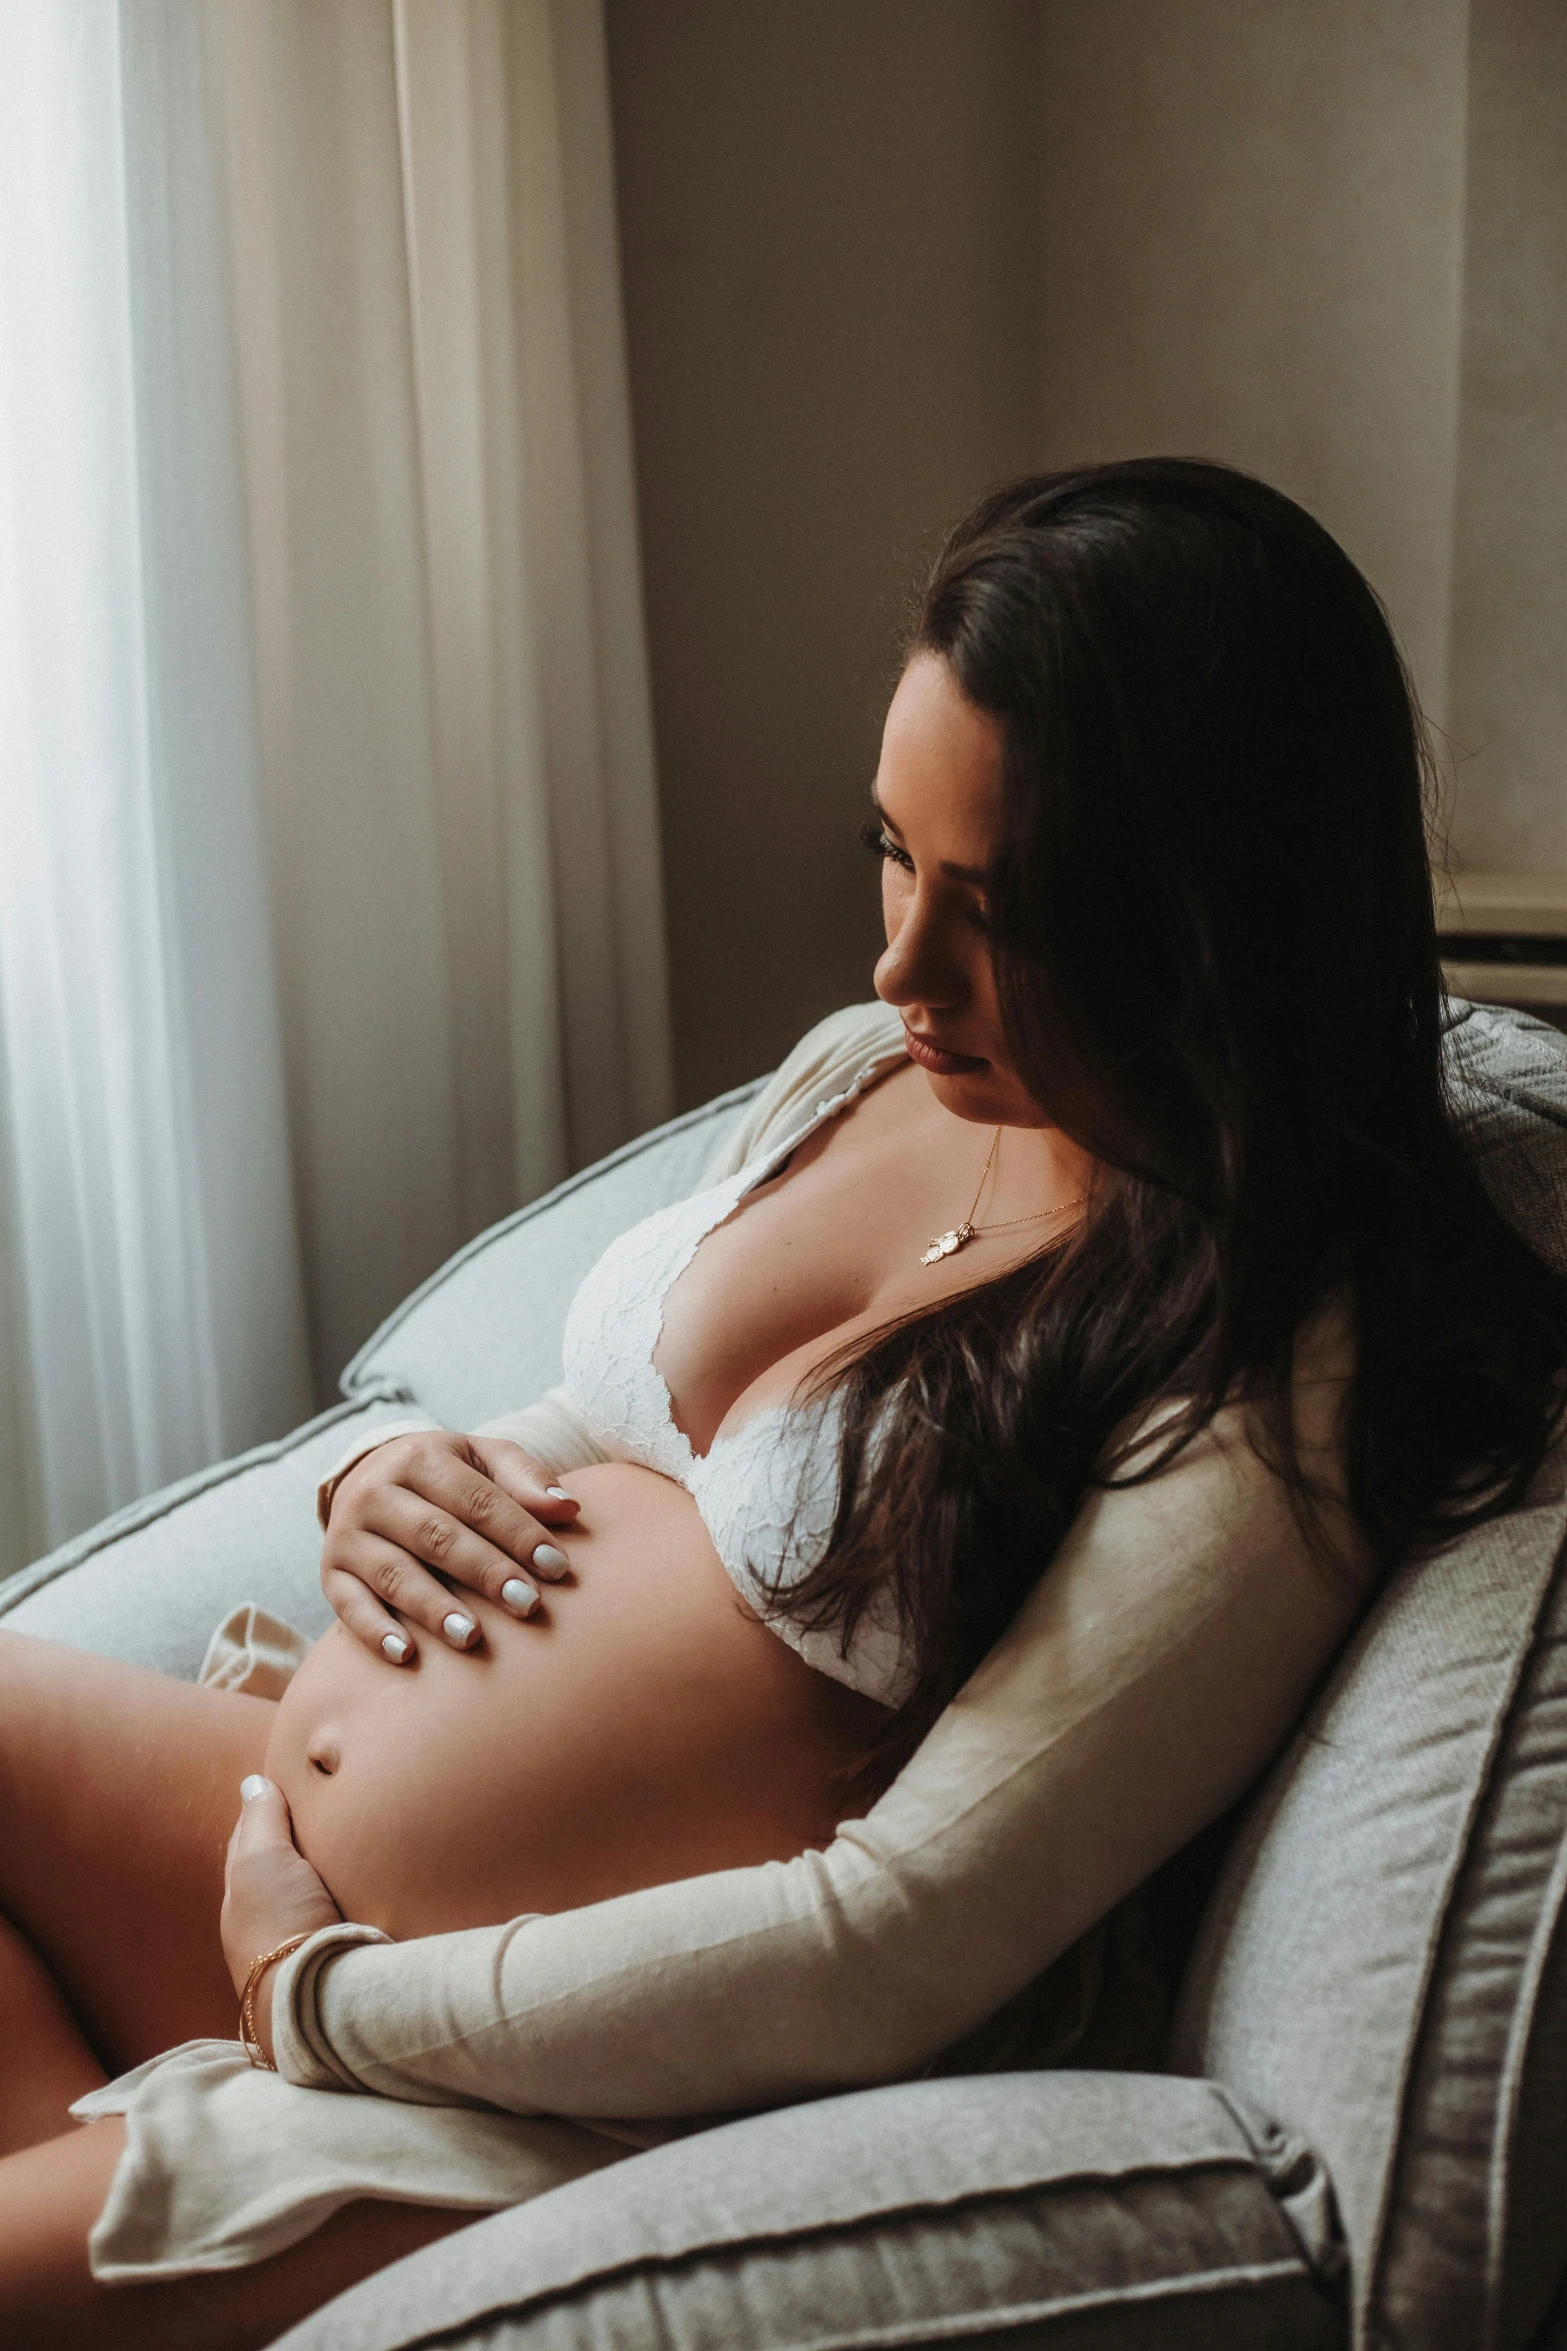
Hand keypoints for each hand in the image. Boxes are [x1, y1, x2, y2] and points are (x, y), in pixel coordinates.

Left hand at [222, 1775, 342, 2065]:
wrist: (316, 1995)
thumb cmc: (280, 1923)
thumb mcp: (261, 1860)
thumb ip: (259, 1820)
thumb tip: (251, 1783)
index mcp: (240, 1895)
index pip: (249, 1839)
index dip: (265, 1809)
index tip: (286, 1782)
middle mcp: (262, 1920)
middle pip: (275, 1866)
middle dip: (288, 1839)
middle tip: (315, 1804)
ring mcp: (294, 1942)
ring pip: (302, 1891)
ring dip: (315, 1869)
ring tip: (342, 1839)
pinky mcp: (329, 1955)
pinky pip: (331, 1910)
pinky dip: (337, 1891)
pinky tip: (357, 1883)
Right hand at [321, 1433, 580, 1662]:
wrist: (368, 1480)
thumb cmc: (446, 1478)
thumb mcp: (482, 1460)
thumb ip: (525, 1479)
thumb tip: (568, 1507)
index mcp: (419, 1458)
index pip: (476, 1499)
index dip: (518, 1533)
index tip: (557, 1568)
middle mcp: (376, 1493)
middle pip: (436, 1536)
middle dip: (485, 1571)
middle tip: (527, 1605)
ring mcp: (348, 1535)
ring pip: (394, 1573)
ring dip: (433, 1607)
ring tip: (471, 1637)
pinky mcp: (330, 1575)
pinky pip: (349, 1606)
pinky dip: (375, 1631)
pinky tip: (406, 1655)